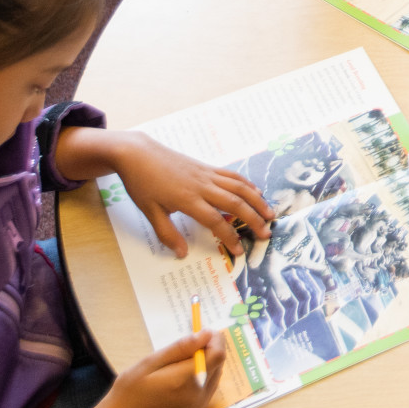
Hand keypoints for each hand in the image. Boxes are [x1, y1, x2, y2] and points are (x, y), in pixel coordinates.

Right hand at [94, 331, 228, 407]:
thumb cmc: (130, 391)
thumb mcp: (150, 363)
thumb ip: (180, 348)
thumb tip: (204, 335)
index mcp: (186, 380)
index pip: (217, 354)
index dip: (215, 339)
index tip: (203, 330)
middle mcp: (197, 394)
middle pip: (219, 363)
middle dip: (211, 348)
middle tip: (191, 341)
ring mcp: (197, 405)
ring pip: (216, 374)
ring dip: (208, 361)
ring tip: (184, 357)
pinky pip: (209, 386)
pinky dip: (205, 373)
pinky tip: (185, 372)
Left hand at [110, 131, 273, 258]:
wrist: (138, 154)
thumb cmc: (142, 184)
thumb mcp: (150, 212)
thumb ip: (167, 234)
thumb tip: (182, 253)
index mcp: (188, 200)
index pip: (215, 221)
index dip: (229, 237)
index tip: (239, 251)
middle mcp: (202, 186)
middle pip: (235, 203)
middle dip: (253, 219)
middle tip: (266, 233)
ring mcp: (207, 175)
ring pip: (239, 187)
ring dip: (257, 200)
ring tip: (270, 213)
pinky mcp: (207, 167)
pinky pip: (232, 175)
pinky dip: (247, 184)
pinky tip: (256, 191)